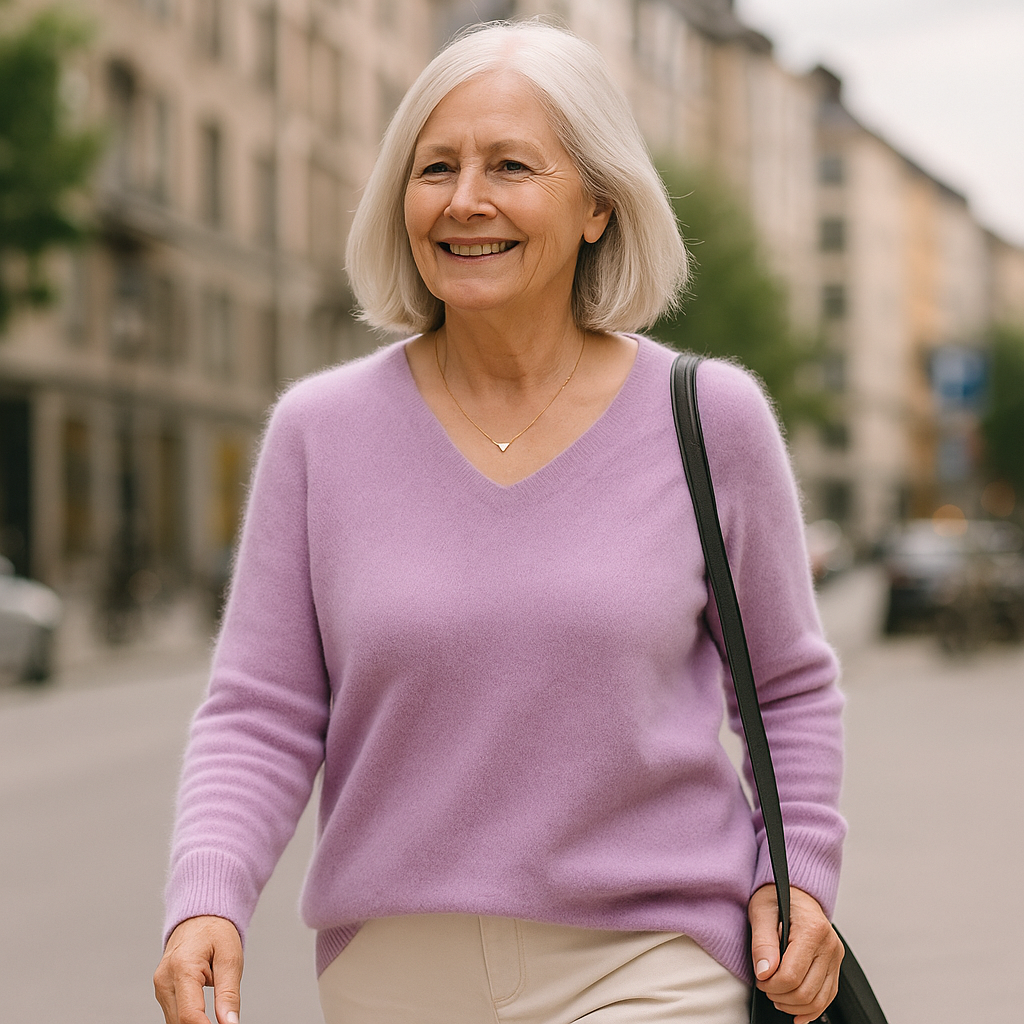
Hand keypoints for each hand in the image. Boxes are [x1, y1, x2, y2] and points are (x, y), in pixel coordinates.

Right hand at [154, 915, 243, 1023]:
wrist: (199, 917)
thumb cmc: (216, 932)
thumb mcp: (231, 958)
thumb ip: (229, 994)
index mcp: (182, 968)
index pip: (190, 1014)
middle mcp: (164, 980)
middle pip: (180, 1022)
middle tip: (225, 1023)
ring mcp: (160, 986)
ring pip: (175, 1021)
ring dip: (195, 1023)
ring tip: (218, 1017)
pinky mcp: (162, 991)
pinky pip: (175, 1013)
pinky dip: (190, 1018)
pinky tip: (206, 1015)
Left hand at [748, 885, 843, 1023]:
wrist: (796, 891)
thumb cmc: (776, 897)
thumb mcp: (761, 910)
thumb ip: (762, 942)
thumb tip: (764, 972)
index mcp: (812, 930)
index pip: (792, 976)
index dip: (771, 985)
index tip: (759, 979)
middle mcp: (829, 945)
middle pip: (805, 992)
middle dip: (780, 996)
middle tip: (764, 985)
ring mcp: (835, 957)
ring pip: (818, 1000)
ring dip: (794, 1006)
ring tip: (776, 995)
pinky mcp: (835, 966)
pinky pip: (828, 997)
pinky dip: (811, 1009)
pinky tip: (796, 1011)